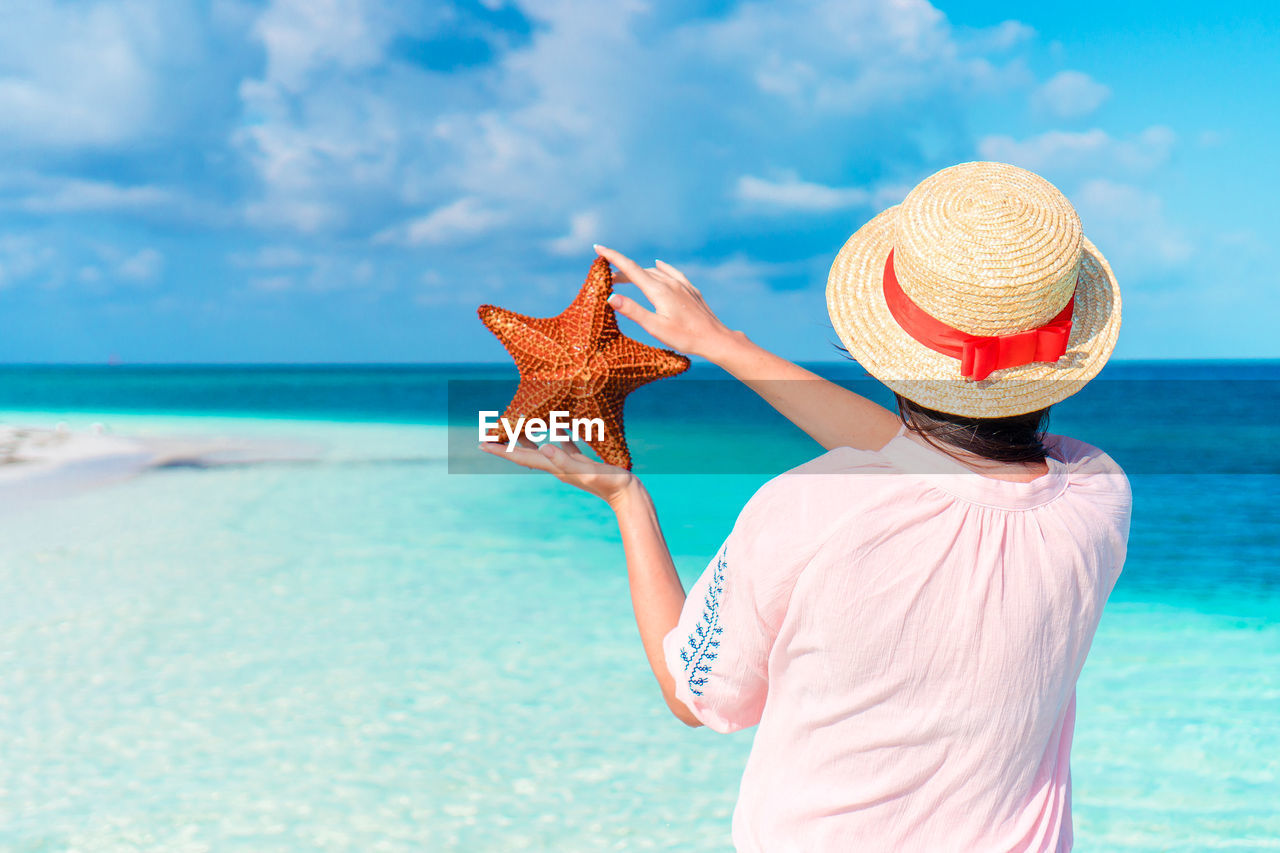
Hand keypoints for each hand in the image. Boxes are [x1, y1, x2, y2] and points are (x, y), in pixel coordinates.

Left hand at [479, 438, 639, 506]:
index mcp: (554, 466)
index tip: (481, 443)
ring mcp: (568, 462)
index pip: (521, 456)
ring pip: (542, 446)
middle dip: (508, 442)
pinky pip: (565, 442)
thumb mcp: (585, 471)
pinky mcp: (581, 460)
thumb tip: (543, 445)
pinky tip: (558, 421)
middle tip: (490, 432)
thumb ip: (565, 460)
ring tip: (516, 423)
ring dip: (528, 435)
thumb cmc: (608, 483)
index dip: (501, 449)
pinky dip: (558, 431)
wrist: (626, 494)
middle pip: (525, 451)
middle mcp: (557, 465)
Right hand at [594, 244, 744, 362]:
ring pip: (655, 272)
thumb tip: (610, 297)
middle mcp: (670, 283)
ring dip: (638, 272)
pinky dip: (660, 268)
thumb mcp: (655, 327)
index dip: (612, 257)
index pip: (630, 268)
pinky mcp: (690, 290)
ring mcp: (682, 285)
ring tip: (626, 278)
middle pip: (640, 271)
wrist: (715, 339)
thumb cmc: (685, 337)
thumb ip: (633, 311)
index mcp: (658, 290)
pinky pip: (672, 272)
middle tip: (606, 276)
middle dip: (621, 270)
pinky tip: (659, 264)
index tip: (598, 247)